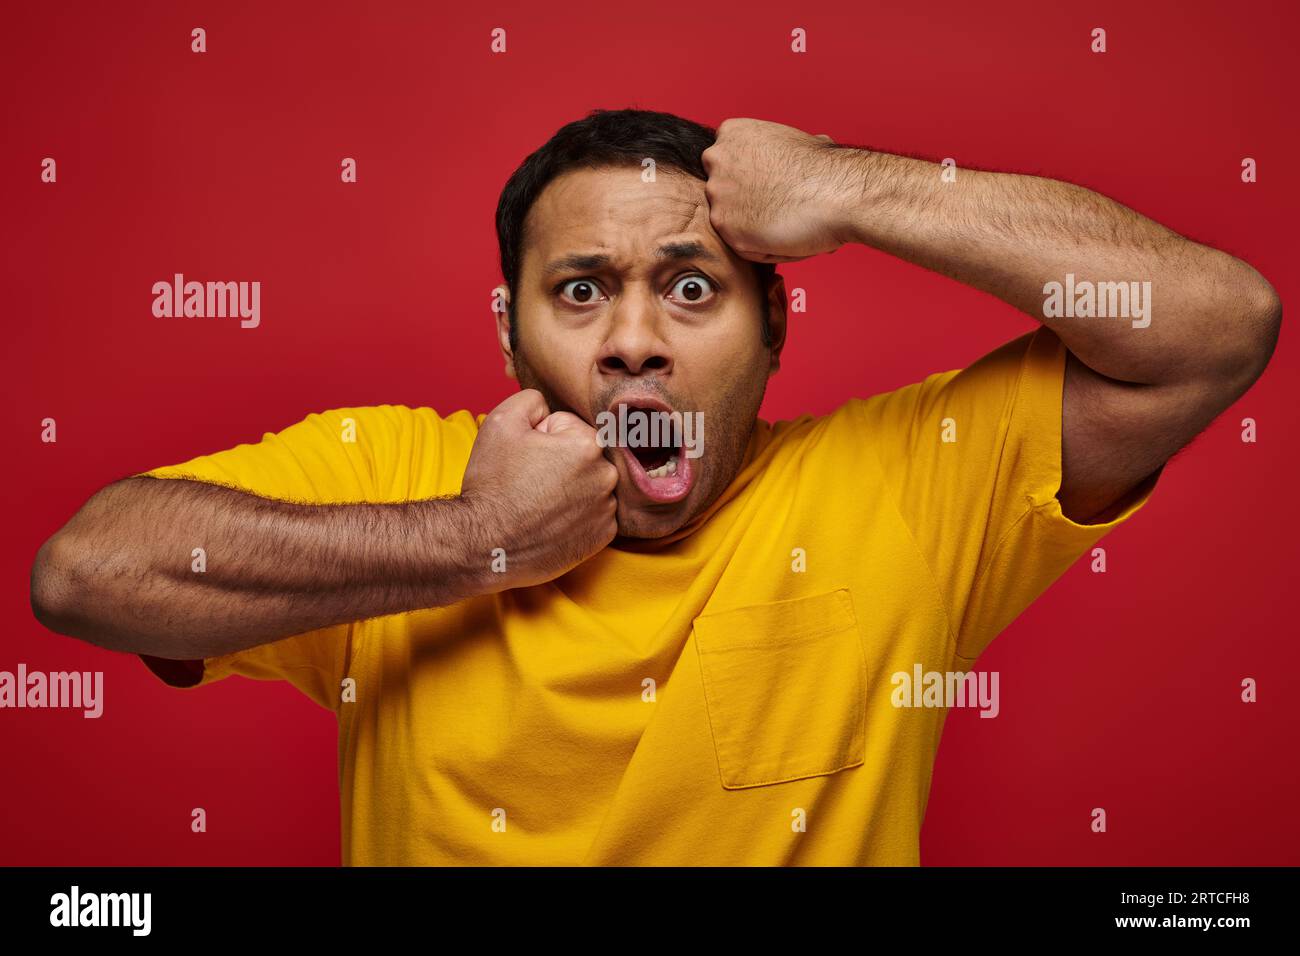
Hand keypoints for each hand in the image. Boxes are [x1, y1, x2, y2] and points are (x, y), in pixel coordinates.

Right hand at [459, 389, 618, 591]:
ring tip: (538, 504)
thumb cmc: (492, 483)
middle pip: (582, 456)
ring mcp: (607, 510)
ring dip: (570, 490)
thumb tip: (548, 408)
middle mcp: (607, 476)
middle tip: (530, 481)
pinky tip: (551, 522)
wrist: (485, 545)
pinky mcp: (602, 537)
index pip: (567, 427)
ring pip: (589, 485)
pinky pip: (594, 515)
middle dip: (560, 463)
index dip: (541, 439)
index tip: (526, 459)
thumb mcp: (501, 421)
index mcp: (589, 443)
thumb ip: (532, 400)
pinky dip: (576, 517)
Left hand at [701, 118, 858, 261]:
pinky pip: (741, 246)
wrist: (838, 192)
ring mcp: (718, 195)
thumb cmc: (825, 170)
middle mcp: (717, 160)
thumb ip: (771, 151)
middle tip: (780, 206)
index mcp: (732, 132)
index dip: (751, 179)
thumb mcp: (794, 140)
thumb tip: (786, 153)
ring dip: (756, 228)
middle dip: (746, 202)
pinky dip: (763, 248)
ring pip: (731, 222)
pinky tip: (786, 235)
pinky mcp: (725, 227)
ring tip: (787, 221)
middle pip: (723, 192)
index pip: (727, 164)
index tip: (774, 184)